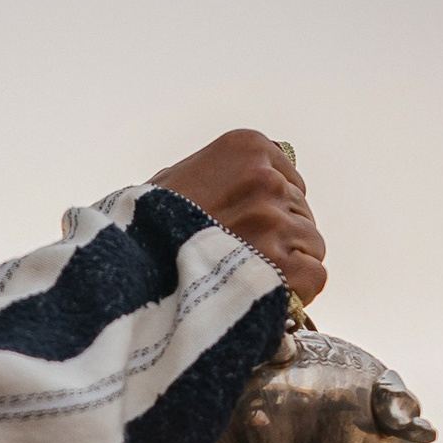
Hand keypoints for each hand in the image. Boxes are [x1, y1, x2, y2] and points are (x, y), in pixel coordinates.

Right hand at [150, 130, 326, 302]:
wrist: (125, 272)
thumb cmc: (143, 229)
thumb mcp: (180, 176)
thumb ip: (224, 172)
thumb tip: (264, 175)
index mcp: (248, 147)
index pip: (289, 179)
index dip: (267, 210)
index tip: (241, 228)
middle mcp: (266, 179)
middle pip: (301, 212)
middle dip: (276, 237)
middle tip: (237, 258)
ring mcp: (274, 222)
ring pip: (312, 244)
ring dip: (285, 265)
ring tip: (243, 277)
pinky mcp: (283, 265)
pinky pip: (316, 276)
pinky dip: (298, 292)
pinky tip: (266, 295)